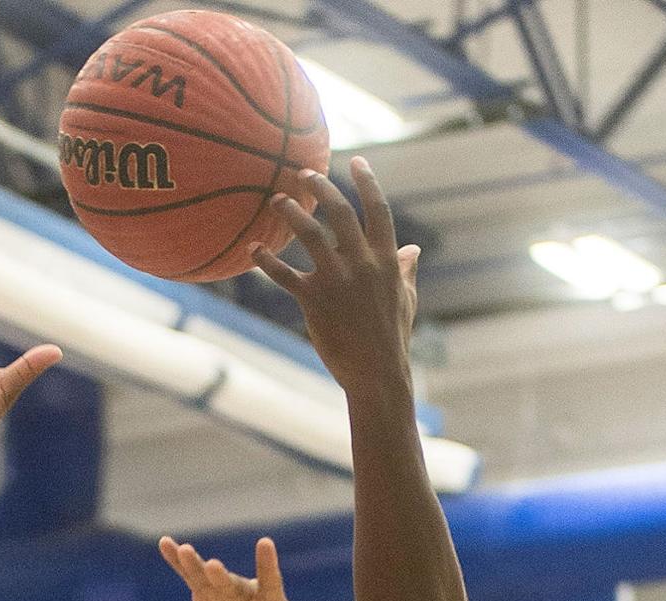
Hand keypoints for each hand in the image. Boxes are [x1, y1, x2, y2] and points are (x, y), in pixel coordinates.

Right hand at [160, 535, 291, 600]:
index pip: (271, 581)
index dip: (267, 564)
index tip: (264, 542)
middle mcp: (246, 592)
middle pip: (232, 584)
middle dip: (221, 577)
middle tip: (212, 567)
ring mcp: (224, 591)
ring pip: (207, 576)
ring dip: (195, 564)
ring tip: (183, 551)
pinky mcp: (205, 594)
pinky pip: (190, 576)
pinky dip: (177, 561)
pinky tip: (165, 544)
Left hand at [252, 158, 418, 397]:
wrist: (376, 373)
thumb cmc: (392, 338)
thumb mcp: (406, 300)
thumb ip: (405, 271)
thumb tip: (412, 249)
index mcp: (387, 260)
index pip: (378, 210)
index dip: (367, 182)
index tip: (356, 161)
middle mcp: (362, 263)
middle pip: (339, 212)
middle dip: (321, 187)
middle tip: (303, 173)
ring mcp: (337, 280)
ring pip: (310, 234)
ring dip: (291, 213)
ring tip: (277, 200)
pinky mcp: (314, 300)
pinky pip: (284, 274)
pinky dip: (266, 260)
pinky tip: (253, 249)